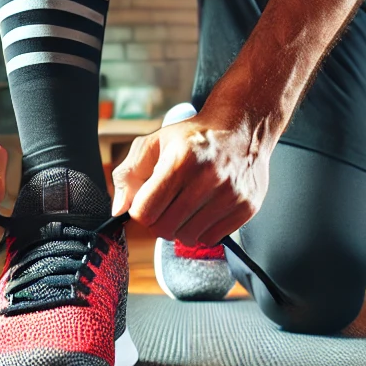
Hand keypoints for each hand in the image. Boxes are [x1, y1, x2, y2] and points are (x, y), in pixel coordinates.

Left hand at [110, 108, 270, 245]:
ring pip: (188, 237)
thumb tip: (119, 209)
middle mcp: (208, 178)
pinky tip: (206, 209)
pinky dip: (204, 230)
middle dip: (159, 219)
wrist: (241, 127)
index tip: (147, 200)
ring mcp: (230, 194)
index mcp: (180, 160)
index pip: (145, 211)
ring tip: (188, 204)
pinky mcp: (247, 207)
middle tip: (167, 203)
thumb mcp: (154, 143)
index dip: (140, 209)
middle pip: (164, 228)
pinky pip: (212, 238)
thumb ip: (128, 174)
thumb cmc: (194, 136)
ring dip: (182, 226)